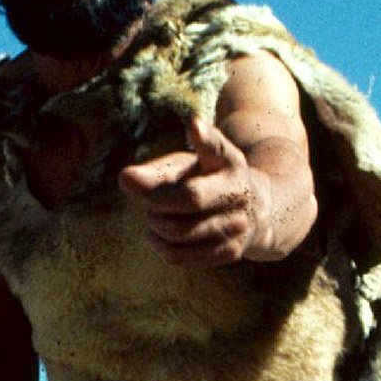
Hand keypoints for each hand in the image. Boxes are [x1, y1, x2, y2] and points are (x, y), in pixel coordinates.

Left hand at [119, 116, 268, 265]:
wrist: (255, 212)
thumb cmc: (207, 181)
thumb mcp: (187, 167)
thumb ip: (156, 171)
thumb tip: (125, 179)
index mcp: (229, 161)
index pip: (217, 147)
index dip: (204, 138)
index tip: (193, 125)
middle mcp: (239, 191)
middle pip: (189, 198)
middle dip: (158, 201)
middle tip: (151, 200)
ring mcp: (238, 224)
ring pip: (178, 232)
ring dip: (156, 224)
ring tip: (159, 216)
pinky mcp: (229, 252)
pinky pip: (178, 256)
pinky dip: (160, 245)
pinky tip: (161, 234)